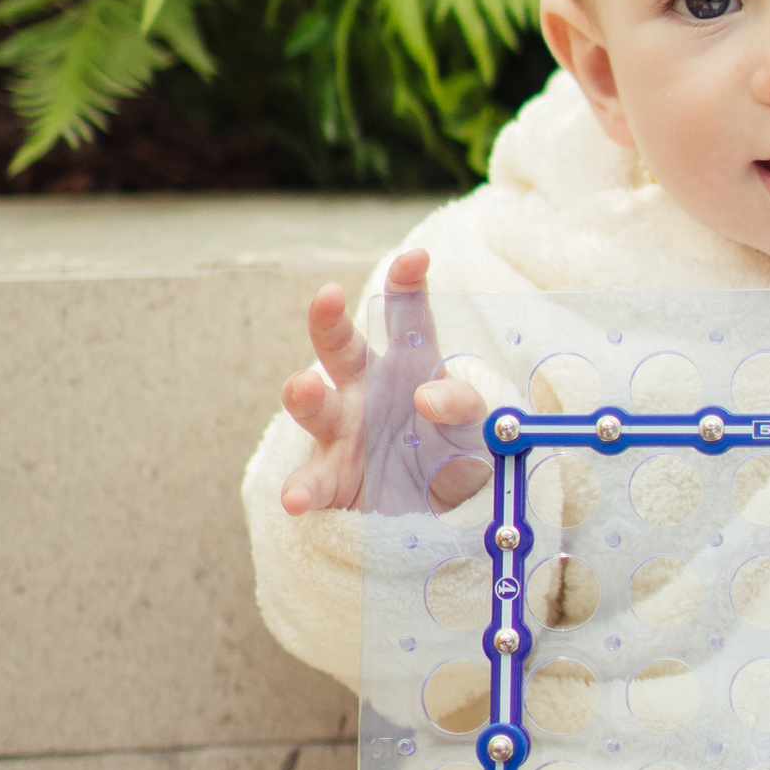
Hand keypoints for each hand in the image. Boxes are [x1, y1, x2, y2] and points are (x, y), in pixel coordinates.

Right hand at [278, 247, 490, 514]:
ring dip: (303, 394)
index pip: (405, 317)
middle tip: (327, 296)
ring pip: (315, 407)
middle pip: (341, 348)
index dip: (407, 284)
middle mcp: (365, 391)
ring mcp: (344, 433)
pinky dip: (302, 489)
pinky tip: (295, 499)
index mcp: (406, 365)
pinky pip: (313, 481)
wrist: (446, 511)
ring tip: (302, 386)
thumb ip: (460, 404)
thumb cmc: (456, 450)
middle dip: (329, 321)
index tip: (417, 258)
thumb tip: (427, 395)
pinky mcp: (333, 479)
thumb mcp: (474, 425)